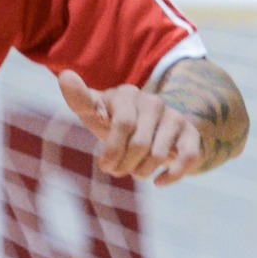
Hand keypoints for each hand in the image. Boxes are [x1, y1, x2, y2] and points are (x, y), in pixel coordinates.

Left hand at [58, 71, 202, 185]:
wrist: (150, 131)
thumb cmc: (114, 124)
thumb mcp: (95, 115)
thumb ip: (81, 101)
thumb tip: (65, 76)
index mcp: (127, 95)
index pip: (123, 124)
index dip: (113, 150)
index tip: (104, 165)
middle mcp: (153, 102)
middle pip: (139, 145)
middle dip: (124, 165)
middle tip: (116, 170)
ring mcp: (174, 117)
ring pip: (159, 155)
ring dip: (142, 172)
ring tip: (135, 171)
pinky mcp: (191, 133)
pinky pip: (187, 158)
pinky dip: (172, 175)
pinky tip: (158, 181)